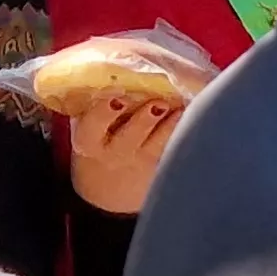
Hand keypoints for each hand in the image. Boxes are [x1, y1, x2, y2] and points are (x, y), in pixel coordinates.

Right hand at [68, 93, 184, 214]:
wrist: (105, 202)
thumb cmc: (95, 156)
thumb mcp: (86, 138)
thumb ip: (91, 112)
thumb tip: (102, 73)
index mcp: (90, 143)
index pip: (92, 125)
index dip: (103, 112)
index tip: (117, 96)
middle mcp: (116, 153)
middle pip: (131, 135)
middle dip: (144, 118)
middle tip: (158, 102)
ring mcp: (140, 162)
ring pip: (158, 142)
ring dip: (171, 123)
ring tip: (181, 106)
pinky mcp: (159, 168)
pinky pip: (172, 149)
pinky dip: (182, 133)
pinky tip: (190, 117)